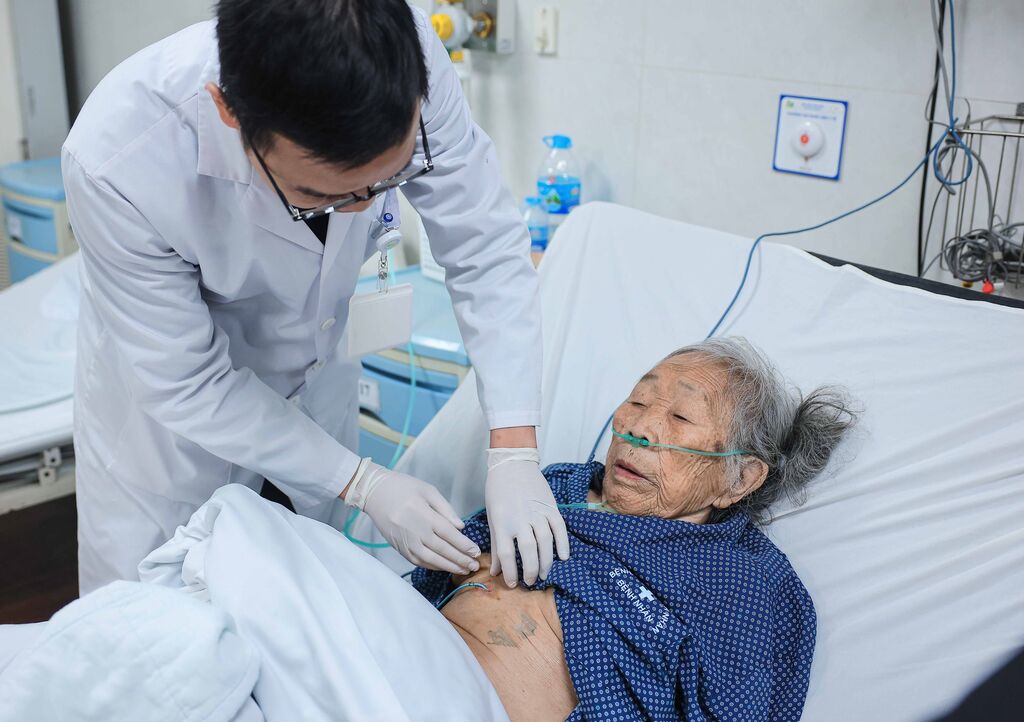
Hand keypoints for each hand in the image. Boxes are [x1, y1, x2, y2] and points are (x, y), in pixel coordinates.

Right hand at [353, 463, 480, 573]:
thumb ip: (445, 509)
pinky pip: (419, 561)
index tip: (476, 552)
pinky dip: (433, 566)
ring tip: (464, 570)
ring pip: (431, 560)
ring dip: (449, 567)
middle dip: (461, 560)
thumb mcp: (428, 490)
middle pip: (442, 550)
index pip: (449, 534)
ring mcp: (406, 542)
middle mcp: (415, 531)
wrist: (374, 493)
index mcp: (424, 515)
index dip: (464, 545)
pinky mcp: (399, 548)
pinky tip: (444, 567)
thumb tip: (461, 527)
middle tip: (475, 566)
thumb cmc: (404, 487)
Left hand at [485, 448, 570, 586]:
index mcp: (502, 522)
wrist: (513, 464)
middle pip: (529, 552)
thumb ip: (495, 545)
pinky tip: (563, 557)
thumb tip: (495, 571)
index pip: (507, 554)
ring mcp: (538, 512)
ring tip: (544, 574)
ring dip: (546, 562)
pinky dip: (563, 544)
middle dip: (531, 571)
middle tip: (530, 582)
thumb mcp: (492, 518)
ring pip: (546, 543)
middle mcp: (520, 519)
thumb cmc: (498, 491)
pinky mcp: (551, 507)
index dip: (510, 573)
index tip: (512, 584)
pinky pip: (560, 529)